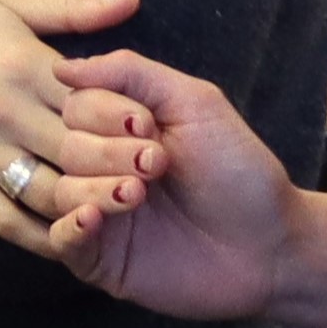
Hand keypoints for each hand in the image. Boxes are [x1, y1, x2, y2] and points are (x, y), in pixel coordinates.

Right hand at [0, 0, 159, 242]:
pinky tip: (67, 238)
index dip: (129, 117)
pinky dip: (35, 234)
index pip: (90, 98)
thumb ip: (73, 7)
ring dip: (87, 203)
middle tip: (159, 174)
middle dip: (121, 164)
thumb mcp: (10, 1)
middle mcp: (1, 110)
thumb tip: (132, 0)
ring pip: (42, 189)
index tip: (159, 128)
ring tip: (124, 206)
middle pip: (74, 148)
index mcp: (22, 65)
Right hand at [36, 48, 298, 321]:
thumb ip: (132, 74)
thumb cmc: (239, 170)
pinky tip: (93, 218)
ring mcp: (97, 214)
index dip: (101, 112)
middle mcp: (101, 169)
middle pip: (62, 147)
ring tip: (138, 195)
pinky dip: (69, 226)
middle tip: (155, 164)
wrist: (270, 243)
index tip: (145, 125)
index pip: (74, 106)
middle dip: (105, 151)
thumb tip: (62, 68)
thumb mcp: (194, 103)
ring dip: (94, 187)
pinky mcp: (97, 259)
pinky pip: (58, 240)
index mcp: (119, 130)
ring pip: (57, 191)